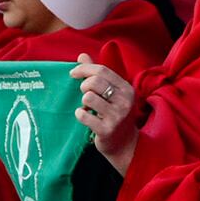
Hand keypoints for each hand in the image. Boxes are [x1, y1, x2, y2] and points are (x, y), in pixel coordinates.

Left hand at [70, 55, 137, 174]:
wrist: (124, 145)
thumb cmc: (115, 115)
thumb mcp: (112, 93)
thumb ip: (98, 74)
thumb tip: (82, 55)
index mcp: (126, 88)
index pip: (102, 70)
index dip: (84, 69)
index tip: (73, 73)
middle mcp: (125, 101)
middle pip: (95, 82)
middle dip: (84, 86)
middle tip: (84, 94)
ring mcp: (117, 116)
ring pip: (89, 97)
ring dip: (83, 102)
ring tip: (88, 107)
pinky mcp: (107, 130)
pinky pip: (85, 116)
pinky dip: (80, 114)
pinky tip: (85, 116)